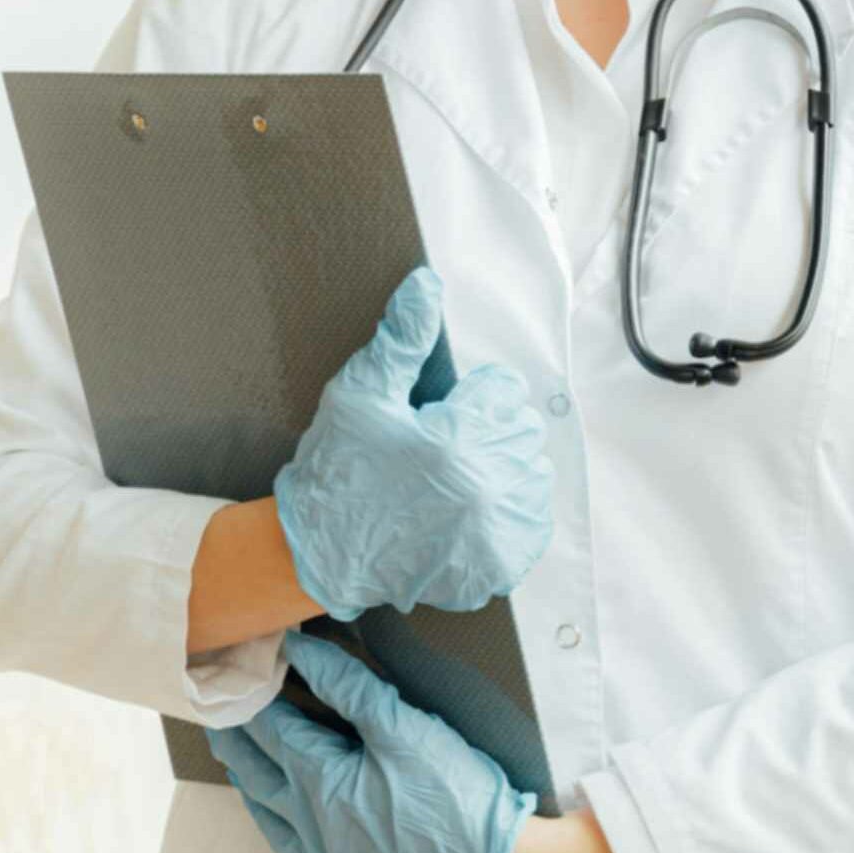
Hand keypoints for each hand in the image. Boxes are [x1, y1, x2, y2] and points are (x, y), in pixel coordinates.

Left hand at [206, 628, 536, 852]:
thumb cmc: (453, 793)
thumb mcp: (404, 726)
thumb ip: (348, 686)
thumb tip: (301, 650)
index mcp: (320, 783)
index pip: (273, 730)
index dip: (254, 696)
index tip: (238, 669)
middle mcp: (311, 829)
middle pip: (258, 775)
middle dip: (236, 740)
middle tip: (217, 713)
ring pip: (270, 821)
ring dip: (253, 785)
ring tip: (241, 761)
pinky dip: (281, 834)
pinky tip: (286, 826)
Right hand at [272, 266, 554, 617]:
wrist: (320, 554)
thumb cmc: (337, 470)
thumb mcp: (360, 394)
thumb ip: (402, 338)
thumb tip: (427, 285)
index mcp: (454, 441)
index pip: (505, 391)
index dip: (472, 395)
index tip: (444, 411)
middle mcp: (483, 489)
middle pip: (522, 430)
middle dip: (488, 428)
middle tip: (444, 444)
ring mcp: (492, 534)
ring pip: (533, 476)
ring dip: (504, 469)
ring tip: (458, 476)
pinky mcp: (495, 567)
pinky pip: (533, 524)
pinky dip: (511, 513)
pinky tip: (473, 509)